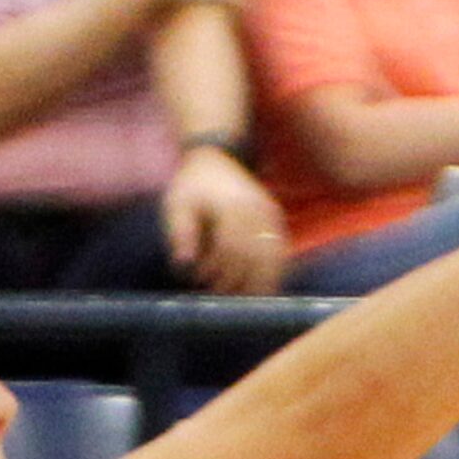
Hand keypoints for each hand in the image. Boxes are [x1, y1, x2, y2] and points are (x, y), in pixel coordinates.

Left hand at [163, 148, 289, 294]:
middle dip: (238, 281)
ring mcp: (270, 215)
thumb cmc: (192, 185)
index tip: (201, 281)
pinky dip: (276, 272)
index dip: (217, 270)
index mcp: (232, 206)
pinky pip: (281, 250)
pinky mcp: (276, 219)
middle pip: (254, 256)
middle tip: (220, 295)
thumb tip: (183, 263)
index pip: (230, 247)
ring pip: (273, 257)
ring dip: (261, 282)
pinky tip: (266, 288)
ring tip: (245, 300)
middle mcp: (257, 210)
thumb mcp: (177, 204)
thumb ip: (180, 232)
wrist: (216, 159)